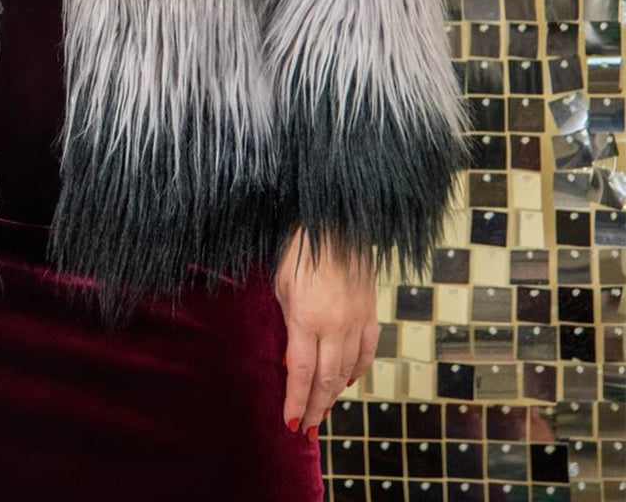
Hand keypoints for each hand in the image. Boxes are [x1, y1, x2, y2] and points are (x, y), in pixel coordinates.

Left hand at [274, 229, 378, 439]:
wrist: (336, 222)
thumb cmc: (299, 251)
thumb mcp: (282, 287)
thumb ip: (287, 325)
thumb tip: (289, 360)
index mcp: (306, 318)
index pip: (300, 373)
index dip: (296, 402)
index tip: (290, 424)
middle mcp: (335, 326)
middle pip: (325, 380)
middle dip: (315, 409)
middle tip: (307, 431)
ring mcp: (357, 321)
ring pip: (348, 371)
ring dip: (334, 395)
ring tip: (322, 413)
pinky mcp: (371, 313)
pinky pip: (366, 352)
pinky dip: (357, 371)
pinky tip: (347, 382)